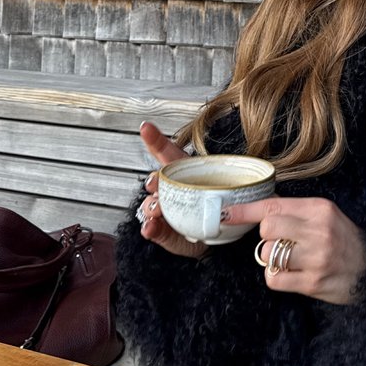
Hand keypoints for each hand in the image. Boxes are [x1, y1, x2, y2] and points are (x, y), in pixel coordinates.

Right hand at [135, 121, 205, 259]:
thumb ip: (214, 193)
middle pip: (157, 180)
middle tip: (156, 184)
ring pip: (150, 205)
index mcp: (185, 174)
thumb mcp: (220, 196)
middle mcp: (170, 190)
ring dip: (151, 207)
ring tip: (157, 211)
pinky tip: (150, 227)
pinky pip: (152, 229)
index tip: (146, 127)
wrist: (216, 238)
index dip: (156, 140)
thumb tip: (209, 183)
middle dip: (154, 180)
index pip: (168, 153)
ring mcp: (164, 211)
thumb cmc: (215, 207)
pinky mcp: (161, 232)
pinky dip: (150, 228)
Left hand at [224, 197, 365, 305]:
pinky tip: (294, 274)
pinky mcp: (312, 283)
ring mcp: (316, 258)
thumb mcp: (328, 217)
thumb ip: (297, 212)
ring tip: (292, 260)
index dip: (245, 210)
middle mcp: (319, 231)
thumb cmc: (346, 242)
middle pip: (267, 228)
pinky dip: (278, 277)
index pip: (274, 206)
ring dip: (273, 259)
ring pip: (268, 255)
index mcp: (321, 210)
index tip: (227, 212)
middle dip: (268, 236)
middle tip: (282, 241)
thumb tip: (262, 208)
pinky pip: (274, 279)